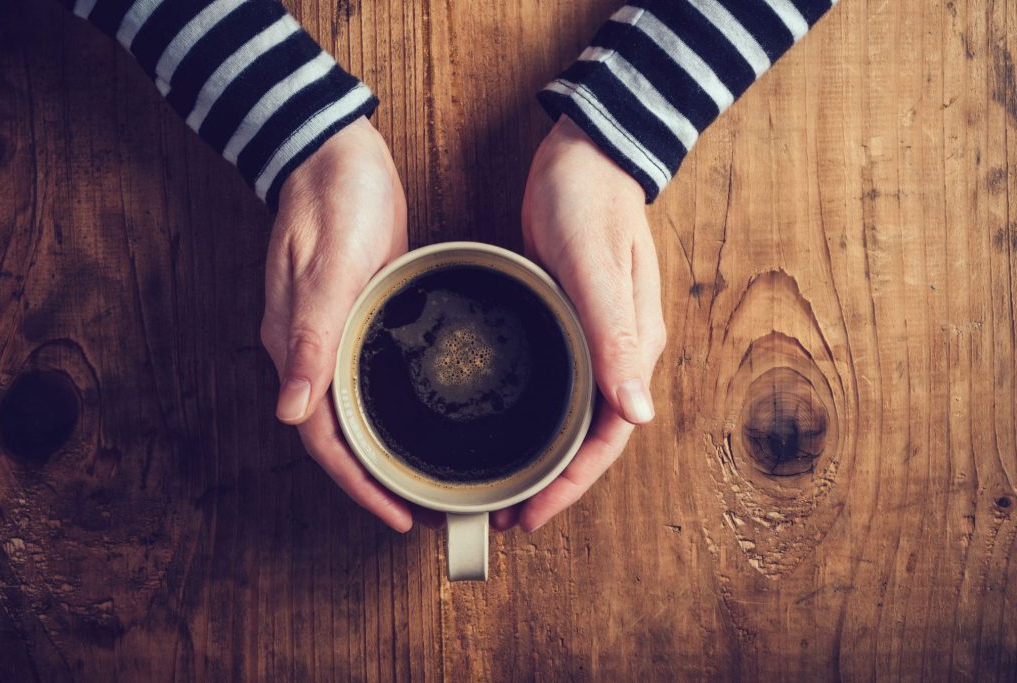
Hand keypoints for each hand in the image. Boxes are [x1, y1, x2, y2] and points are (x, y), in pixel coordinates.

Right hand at [260, 117, 423, 531]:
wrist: (338, 154)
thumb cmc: (333, 201)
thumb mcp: (328, 268)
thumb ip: (311, 339)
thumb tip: (291, 411)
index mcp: (297, 346)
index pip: (322, 438)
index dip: (357, 483)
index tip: (396, 513)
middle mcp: (311, 350)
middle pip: (337, 434)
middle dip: (373, 478)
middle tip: (420, 506)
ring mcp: (334, 334)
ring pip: (353, 411)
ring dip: (383, 449)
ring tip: (422, 476)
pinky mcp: (358, 315)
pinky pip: (368, 378)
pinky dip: (389, 408)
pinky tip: (418, 417)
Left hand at [492, 116, 666, 532]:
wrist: (586, 152)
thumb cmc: (588, 201)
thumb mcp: (593, 267)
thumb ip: (614, 337)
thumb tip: (639, 414)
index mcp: (633, 346)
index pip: (609, 435)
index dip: (572, 482)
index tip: (533, 515)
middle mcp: (622, 351)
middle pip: (594, 437)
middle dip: (557, 483)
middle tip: (510, 516)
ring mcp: (599, 338)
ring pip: (578, 417)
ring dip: (548, 457)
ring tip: (508, 487)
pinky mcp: (575, 321)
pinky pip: (563, 387)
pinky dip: (541, 418)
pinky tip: (513, 428)